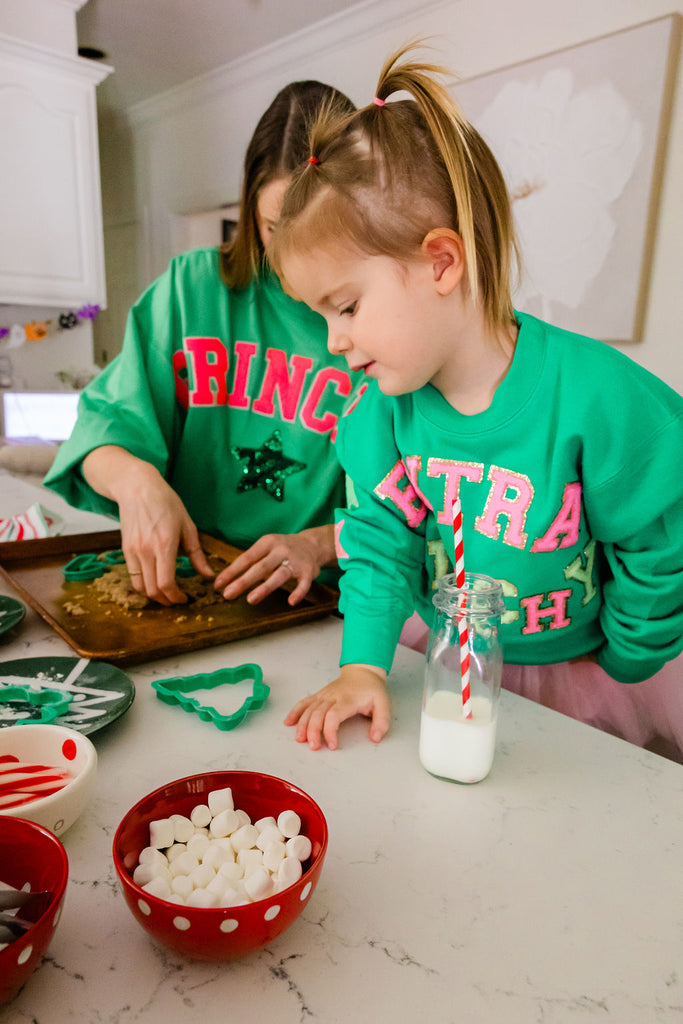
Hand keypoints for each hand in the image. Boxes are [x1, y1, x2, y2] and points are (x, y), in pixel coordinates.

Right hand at [82, 446, 213, 604]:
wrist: (137, 488)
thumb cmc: (166, 502)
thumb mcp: (188, 525)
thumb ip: (196, 553)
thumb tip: (208, 574)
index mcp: (165, 544)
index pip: (166, 583)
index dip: (176, 597)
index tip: (185, 598)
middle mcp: (146, 550)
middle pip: (152, 589)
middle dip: (166, 600)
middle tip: (177, 600)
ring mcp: (133, 551)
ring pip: (140, 586)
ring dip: (153, 595)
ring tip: (166, 593)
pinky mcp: (125, 549)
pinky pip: (133, 575)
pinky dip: (143, 584)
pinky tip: (154, 581)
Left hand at [215, 524, 335, 605]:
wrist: (312, 544)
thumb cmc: (283, 549)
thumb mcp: (266, 547)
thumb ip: (251, 560)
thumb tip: (226, 578)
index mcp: (267, 542)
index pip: (246, 558)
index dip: (231, 571)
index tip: (218, 584)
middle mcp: (281, 550)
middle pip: (260, 568)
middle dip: (243, 581)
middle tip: (228, 594)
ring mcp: (296, 561)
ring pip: (279, 576)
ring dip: (264, 588)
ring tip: (251, 600)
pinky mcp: (308, 571)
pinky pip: (303, 584)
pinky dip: (298, 593)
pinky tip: (291, 602)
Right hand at [283, 664, 390, 750]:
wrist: (363, 672)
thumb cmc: (371, 689)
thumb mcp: (383, 704)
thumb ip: (381, 722)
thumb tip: (375, 738)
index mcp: (347, 699)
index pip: (333, 715)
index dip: (330, 731)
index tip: (332, 745)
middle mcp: (332, 697)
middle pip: (317, 713)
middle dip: (313, 731)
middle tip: (314, 746)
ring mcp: (324, 695)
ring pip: (308, 709)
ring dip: (302, 725)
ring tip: (300, 739)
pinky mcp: (319, 695)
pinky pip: (304, 702)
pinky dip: (295, 712)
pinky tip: (288, 722)